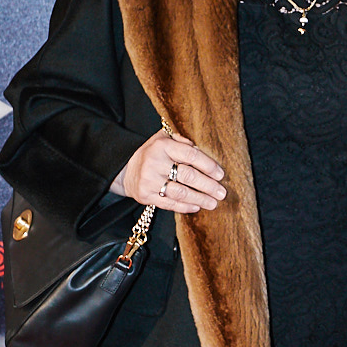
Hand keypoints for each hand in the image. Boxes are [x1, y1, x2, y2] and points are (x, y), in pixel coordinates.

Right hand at [111, 129, 225, 212]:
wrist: (125, 170)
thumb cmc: (152, 154)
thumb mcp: (163, 139)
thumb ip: (182, 140)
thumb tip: (200, 148)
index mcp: (162, 146)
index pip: (190, 155)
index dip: (208, 165)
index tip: (220, 174)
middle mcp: (155, 163)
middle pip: (188, 176)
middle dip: (208, 186)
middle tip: (221, 193)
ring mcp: (149, 181)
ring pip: (180, 193)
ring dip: (200, 199)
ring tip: (213, 203)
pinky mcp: (146, 196)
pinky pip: (170, 204)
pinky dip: (185, 207)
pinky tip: (197, 207)